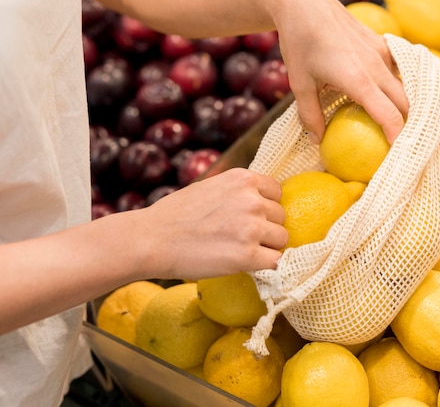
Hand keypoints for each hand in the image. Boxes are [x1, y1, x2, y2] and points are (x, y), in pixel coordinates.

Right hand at [137, 168, 286, 279]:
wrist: (151, 239)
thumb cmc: (175, 214)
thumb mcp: (211, 187)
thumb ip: (238, 192)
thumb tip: (261, 203)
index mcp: (244, 179)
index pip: (277, 192)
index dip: (266, 207)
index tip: (252, 217)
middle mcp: (253, 200)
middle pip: (281, 217)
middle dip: (266, 227)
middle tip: (242, 237)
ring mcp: (252, 228)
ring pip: (282, 239)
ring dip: (267, 247)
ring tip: (242, 250)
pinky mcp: (248, 255)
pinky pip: (275, 261)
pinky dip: (265, 265)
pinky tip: (247, 264)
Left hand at [272, 0, 408, 143]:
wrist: (305, 3)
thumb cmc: (299, 43)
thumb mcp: (299, 83)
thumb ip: (310, 115)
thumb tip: (317, 140)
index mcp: (357, 79)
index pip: (388, 115)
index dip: (397, 137)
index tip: (397, 155)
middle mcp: (376, 66)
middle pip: (404, 103)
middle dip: (407, 126)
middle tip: (398, 146)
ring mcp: (381, 52)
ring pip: (403, 86)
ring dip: (402, 106)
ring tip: (395, 124)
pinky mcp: (381, 42)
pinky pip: (396, 70)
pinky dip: (395, 87)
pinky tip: (385, 97)